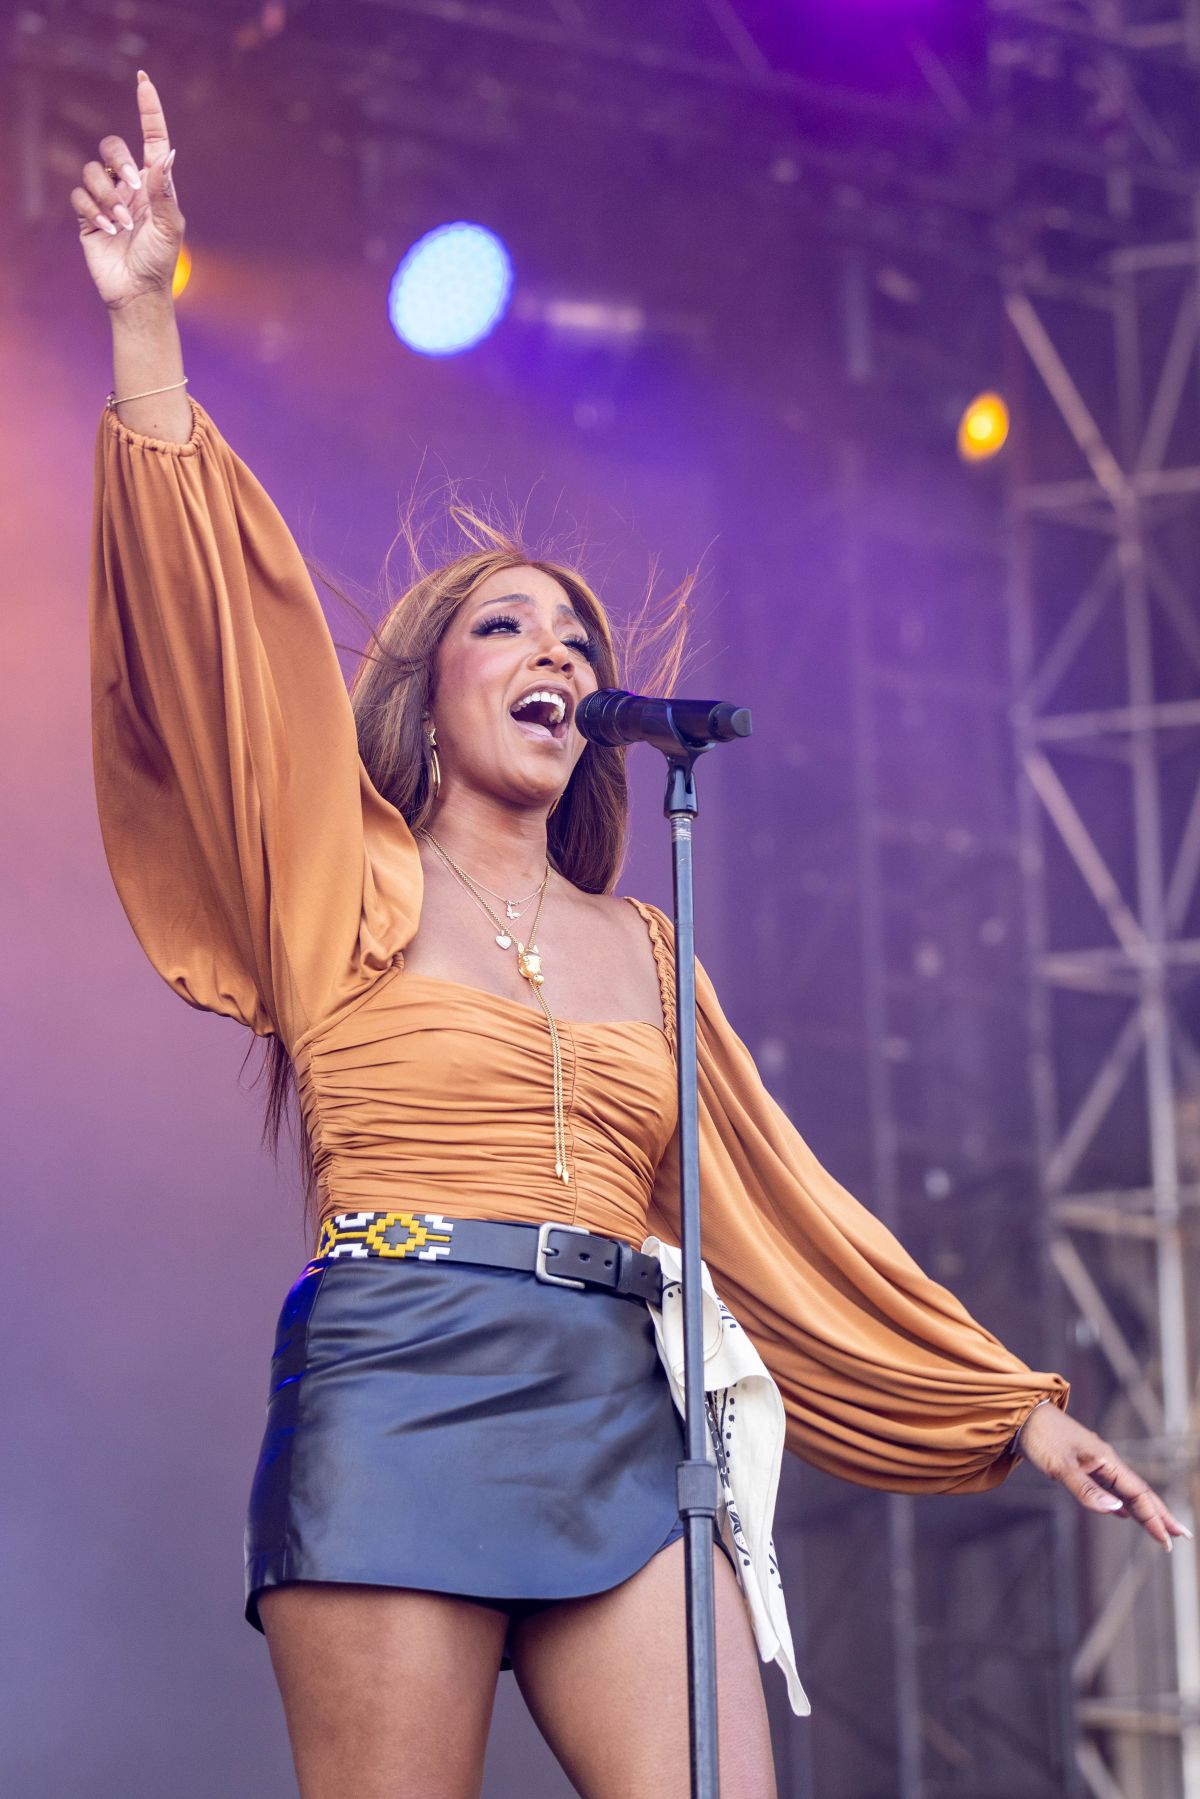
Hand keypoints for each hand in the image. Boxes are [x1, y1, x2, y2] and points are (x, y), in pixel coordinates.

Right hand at [70, 71, 183, 311]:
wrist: (137, 292)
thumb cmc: (160, 261)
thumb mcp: (170, 226)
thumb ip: (165, 189)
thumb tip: (167, 153)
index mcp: (154, 183)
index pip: (151, 137)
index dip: (148, 109)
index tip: (142, 79)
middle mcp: (129, 185)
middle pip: (112, 147)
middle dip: (119, 161)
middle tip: (133, 187)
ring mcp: (106, 198)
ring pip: (92, 171)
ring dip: (108, 197)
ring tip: (123, 225)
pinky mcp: (86, 215)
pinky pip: (79, 195)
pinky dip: (93, 210)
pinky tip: (107, 230)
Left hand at [1018, 1402, 1192, 1551]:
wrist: (1022, 1416)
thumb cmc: (1041, 1437)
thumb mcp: (1060, 1465)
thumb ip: (1087, 1489)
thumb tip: (1118, 1509)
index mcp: (1106, 1460)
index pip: (1138, 1493)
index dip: (1155, 1517)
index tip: (1169, 1539)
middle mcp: (1106, 1462)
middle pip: (1139, 1492)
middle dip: (1160, 1515)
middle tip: (1180, 1536)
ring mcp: (1096, 1464)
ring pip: (1126, 1491)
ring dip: (1144, 1510)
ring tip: (1160, 1528)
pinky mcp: (1083, 1466)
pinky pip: (1110, 1488)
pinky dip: (1121, 1503)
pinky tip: (1124, 1513)